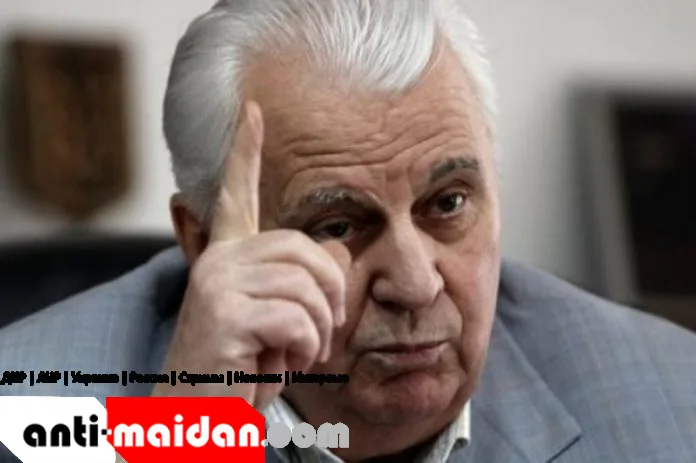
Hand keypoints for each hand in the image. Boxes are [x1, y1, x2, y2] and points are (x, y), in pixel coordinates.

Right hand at [152, 101, 347, 410]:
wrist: (203, 415)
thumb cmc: (244, 367)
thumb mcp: (280, 320)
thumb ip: (300, 279)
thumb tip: (336, 247)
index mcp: (228, 256)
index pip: (236, 193)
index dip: (245, 150)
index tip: (252, 109)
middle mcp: (219, 260)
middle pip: (306, 248)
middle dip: (331, 295)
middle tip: (322, 335)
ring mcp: (217, 282)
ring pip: (307, 285)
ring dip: (318, 330)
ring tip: (298, 353)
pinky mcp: (223, 312)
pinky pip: (297, 318)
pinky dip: (305, 349)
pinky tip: (284, 365)